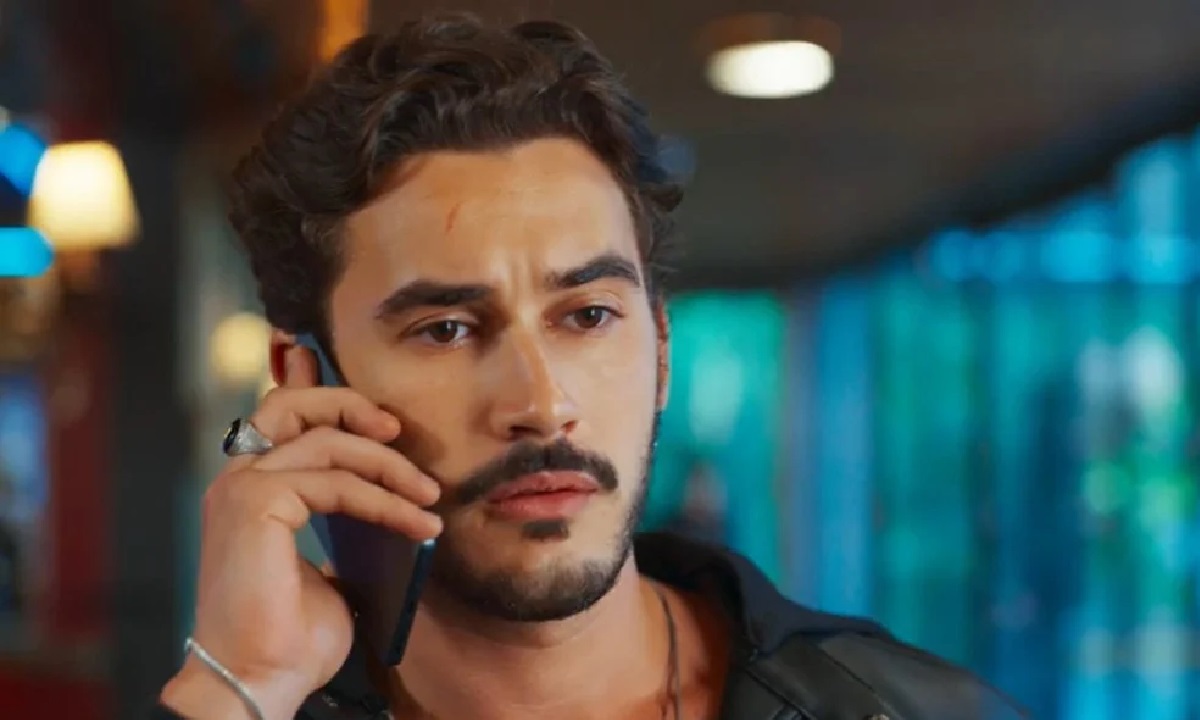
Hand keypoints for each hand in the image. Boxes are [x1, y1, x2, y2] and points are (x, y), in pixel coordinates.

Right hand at [160, 346, 441, 718]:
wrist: (260, 681)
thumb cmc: (291, 637)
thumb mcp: (333, 568)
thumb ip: (346, 523)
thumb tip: (397, 499)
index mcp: (251, 490)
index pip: (285, 419)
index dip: (329, 400)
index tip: (387, 422)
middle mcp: (239, 480)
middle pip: (291, 403)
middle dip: (350, 404)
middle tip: (399, 430)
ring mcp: (242, 488)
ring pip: (325, 438)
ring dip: (388, 463)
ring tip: (428, 495)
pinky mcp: (255, 503)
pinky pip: (337, 482)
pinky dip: (383, 498)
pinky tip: (415, 521)